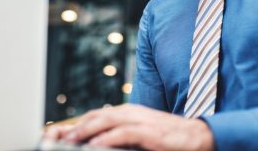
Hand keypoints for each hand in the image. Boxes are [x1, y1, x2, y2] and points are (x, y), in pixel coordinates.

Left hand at [44, 104, 213, 150]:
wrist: (198, 136)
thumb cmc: (169, 138)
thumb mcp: (142, 133)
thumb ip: (123, 135)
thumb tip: (101, 143)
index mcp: (129, 112)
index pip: (97, 115)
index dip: (79, 123)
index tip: (62, 134)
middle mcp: (132, 112)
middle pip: (97, 116)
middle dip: (77, 126)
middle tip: (59, 138)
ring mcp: (141, 121)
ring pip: (107, 121)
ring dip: (86, 130)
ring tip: (71, 140)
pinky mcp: (150, 132)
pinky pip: (124, 133)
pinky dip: (107, 138)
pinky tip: (95, 144)